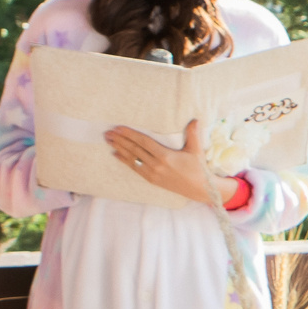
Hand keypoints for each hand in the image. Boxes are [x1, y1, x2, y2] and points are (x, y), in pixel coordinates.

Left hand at [107, 119, 226, 203]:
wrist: (199, 188)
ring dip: (119, 149)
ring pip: (132, 159)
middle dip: (120, 140)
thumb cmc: (198, 168)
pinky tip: (116, 154)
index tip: (119, 128)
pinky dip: (124, 161)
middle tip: (108, 132)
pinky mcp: (151, 179)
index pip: (143, 142)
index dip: (130, 134)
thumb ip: (194, 134)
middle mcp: (156, 165)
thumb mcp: (197, 150)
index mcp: (165, 156)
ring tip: (108, 140)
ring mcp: (152, 174)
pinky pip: (135, 168)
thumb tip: (195, 119)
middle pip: (134, 150)